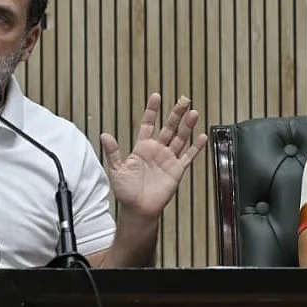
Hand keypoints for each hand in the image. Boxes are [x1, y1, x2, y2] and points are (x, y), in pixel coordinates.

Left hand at [100, 94, 206, 219]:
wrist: (138, 209)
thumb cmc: (126, 191)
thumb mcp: (116, 169)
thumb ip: (113, 152)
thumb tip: (104, 135)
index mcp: (142, 148)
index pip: (148, 125)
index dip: (152, 111)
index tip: (156, 97)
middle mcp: (157, 151)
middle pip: (168, 128)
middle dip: (175, 114)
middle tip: (183, 100)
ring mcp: (168, 159)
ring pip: (180, 139)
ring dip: (187, 127)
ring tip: (194, 113)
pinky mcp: (177, 170)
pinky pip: (188, 156)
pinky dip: (196, 147)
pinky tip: (202, 137)